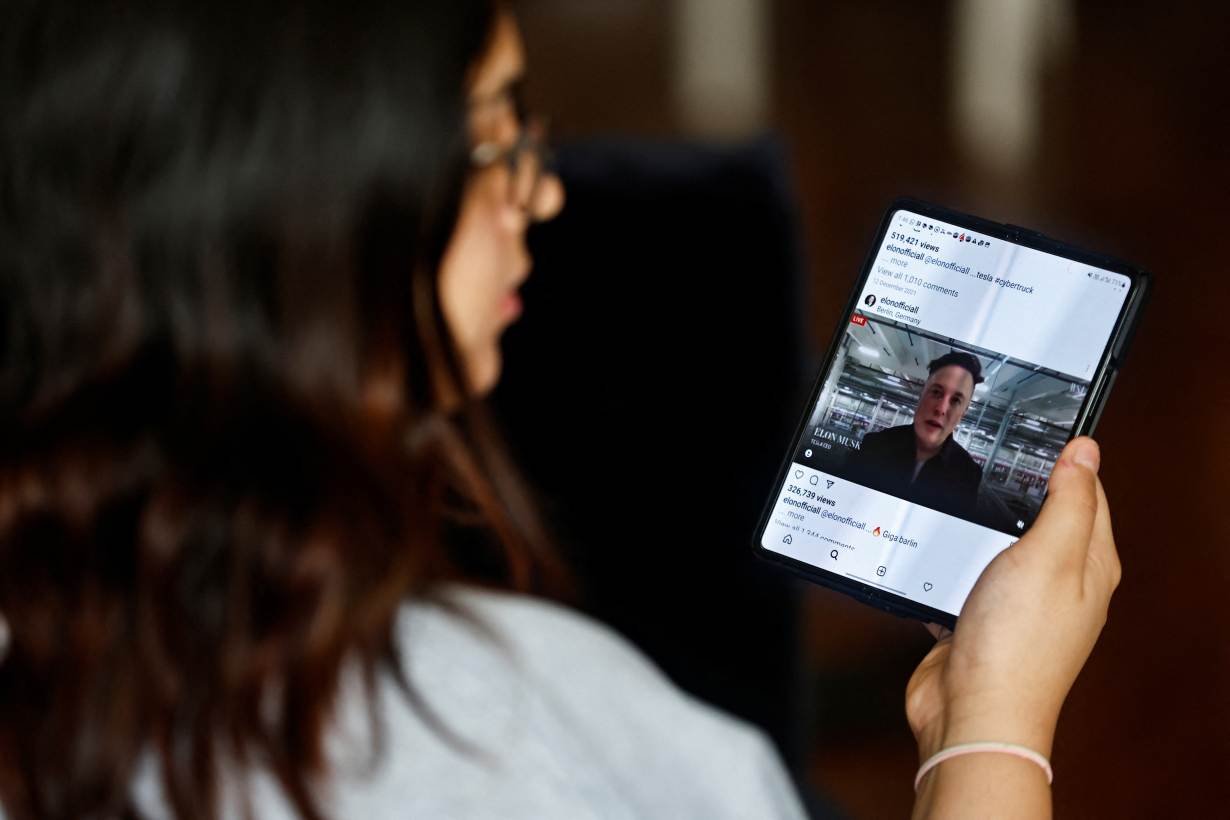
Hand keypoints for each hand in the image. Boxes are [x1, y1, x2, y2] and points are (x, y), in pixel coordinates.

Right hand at [906, 437, 1120, 760]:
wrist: (971, 712)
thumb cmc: (1018, 645)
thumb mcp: (1050, 555)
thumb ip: (1068, 501)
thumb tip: (1086, 453)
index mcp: (1089, 565)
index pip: (1087, 494)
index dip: (1068, 460)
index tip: (1041, 430)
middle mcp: (1057, 584)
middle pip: (1040, 517)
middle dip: (1017, 487)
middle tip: (991, 455)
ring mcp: (1016, 604)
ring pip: (998, 545)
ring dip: (977, 524)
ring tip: (957, 497)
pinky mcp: (977, 619)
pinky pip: (964, 575)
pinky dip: (948, 559)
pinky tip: (931, 549)